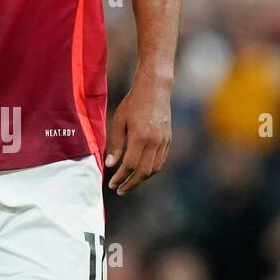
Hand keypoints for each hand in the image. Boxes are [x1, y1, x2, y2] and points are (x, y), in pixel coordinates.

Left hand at [104, 73, 171, 194]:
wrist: (155, 89)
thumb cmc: (133, 103)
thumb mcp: (119, 121)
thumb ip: (115, 144)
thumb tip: (110, 165)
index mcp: (140, 136)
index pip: (130, 165)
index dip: (121, 177)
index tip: (112, 184)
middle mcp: (155, 141)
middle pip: (144, 172)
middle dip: (131, 184)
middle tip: (119, 190)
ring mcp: (164, 141)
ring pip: (154, 168)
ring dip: (141, 179)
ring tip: (129, 182)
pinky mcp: (168, 139)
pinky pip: (160, 161)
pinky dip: (151, 169)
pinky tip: (141, 171)